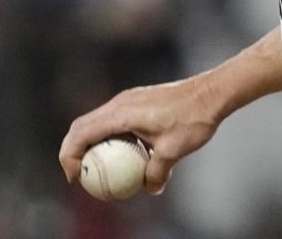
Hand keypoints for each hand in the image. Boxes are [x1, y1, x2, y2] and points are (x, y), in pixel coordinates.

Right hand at [59, 76, 220, 195]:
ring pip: (97, 121)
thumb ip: (156, 172)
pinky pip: (114, 120)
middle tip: (78, 176)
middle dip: (72, 151)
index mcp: (121, 113)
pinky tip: (124, 154)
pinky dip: (109, 137)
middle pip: (81, 126)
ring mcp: (128, 99)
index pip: (81, 134)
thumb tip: (150, 188)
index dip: (70, 157)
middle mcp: (120, 102)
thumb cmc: (193, 118)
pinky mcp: (138, 100)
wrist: (212, 92)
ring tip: (96, 168)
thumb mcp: (173, 151)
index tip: (76, 179)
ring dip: (91, 143)